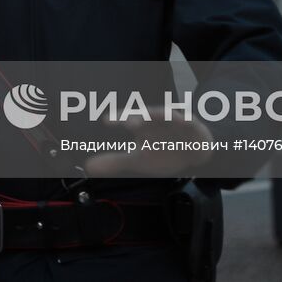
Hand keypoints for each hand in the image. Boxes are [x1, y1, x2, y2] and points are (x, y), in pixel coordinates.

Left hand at [85, 107, 213, 177]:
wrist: (193, 150)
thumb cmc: (162, 151)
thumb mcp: (139, 160)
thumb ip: (115, 161)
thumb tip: (88, 167)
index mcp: (142, 126)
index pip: (127, 120)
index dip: (117, 119)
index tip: (105, 121)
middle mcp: (155, 120)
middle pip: (146, 116)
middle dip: (139, 118)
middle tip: (131, 124)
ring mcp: (173, 121)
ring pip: (168, 115)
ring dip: (163, 115)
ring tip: (160, 115)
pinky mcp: (192, 125)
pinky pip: (189, 121)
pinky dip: (186, 120)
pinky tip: (183, 120)